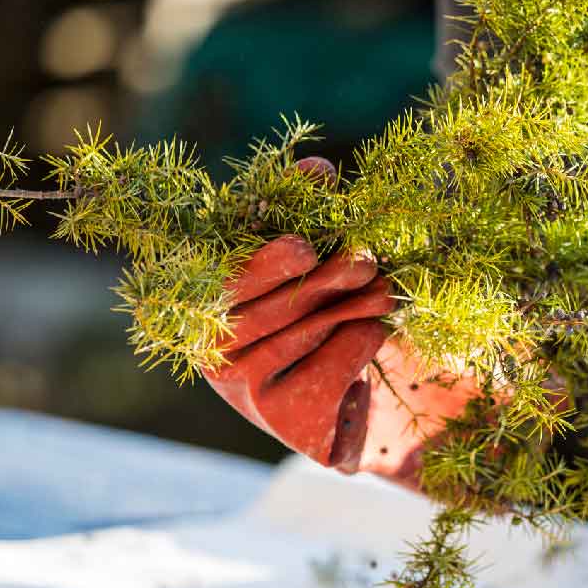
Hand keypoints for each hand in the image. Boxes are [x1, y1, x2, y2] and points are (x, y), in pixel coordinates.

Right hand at [203, 157, 486, 488]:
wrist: (331, 407)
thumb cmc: (309, 315)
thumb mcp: (302, 264)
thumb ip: (300, 211)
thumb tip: (316, 169)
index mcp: (204, 304)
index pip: (227, 281)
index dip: (268, 263)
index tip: (307, 247)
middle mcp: (213, 350)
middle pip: (276, 306)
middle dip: (330, 279)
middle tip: (366, 260)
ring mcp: (245, 390)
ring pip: (312, 330)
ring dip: (359, 303)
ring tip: (384, 290)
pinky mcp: (285, 419)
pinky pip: (337, 362)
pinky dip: (363, 341)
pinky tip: (368, 335)